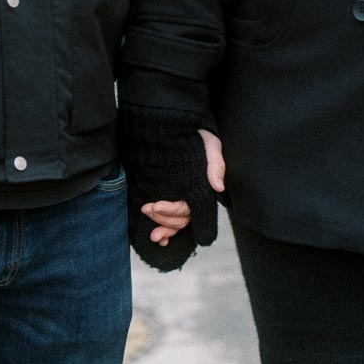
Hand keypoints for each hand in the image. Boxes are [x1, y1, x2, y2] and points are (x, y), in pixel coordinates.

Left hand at [141, 129, 224, 244]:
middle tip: (146, 209)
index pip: (188, 210)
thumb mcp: (211, 146)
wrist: (184, 126)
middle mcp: (191, 198)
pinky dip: (163, 230)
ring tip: (146, 216)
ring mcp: (179, 197)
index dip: (172, 212)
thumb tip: (217, 186)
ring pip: (174, 222)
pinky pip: (167, 219)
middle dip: (162, 219)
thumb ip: (215, 164)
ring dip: (160, 226)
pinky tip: (156, 237)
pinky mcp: (167, 193)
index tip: (156, 205)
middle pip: (180, 220)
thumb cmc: (200, 137)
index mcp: (201, 190)